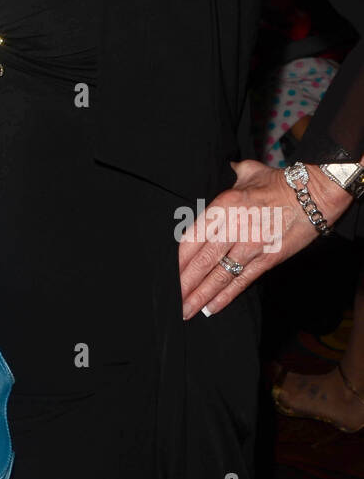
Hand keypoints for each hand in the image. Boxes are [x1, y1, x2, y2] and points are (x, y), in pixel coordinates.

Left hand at [179, 158, 351, 318]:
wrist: (315, 195)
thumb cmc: (280, 182)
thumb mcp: (249, 171)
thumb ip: (232, 172)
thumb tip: (226, 167)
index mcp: (223, 206)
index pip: (192, 237)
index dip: (178, 259)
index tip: (164, 272)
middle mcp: (233, 227)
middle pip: (201, 261)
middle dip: (183, 283)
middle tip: (169, 300)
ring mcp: (251, 246)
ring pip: (219, 276)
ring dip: (200, 296)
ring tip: (185, 311)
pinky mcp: (268, 259)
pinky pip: (242, 281)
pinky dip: (225, 296)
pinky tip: (211, 308)